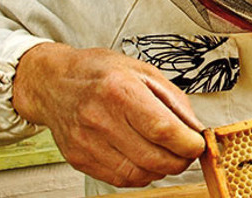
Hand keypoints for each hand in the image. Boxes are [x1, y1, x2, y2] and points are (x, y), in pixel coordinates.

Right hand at [12, 43, 205, 186]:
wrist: (54, 83)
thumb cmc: (98, 72)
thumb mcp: (143, 71)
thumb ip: (174, 100)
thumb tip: (195, 128)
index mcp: (119, 90)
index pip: (163, 129)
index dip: (188, 143)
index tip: (198, 144)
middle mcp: (100, 118)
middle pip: (153, 157)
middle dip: (180, 160)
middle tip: (187, 151)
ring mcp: (87, 142)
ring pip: (139, 174)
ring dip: (161, 169)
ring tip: (166, 154)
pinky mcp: (80, 159)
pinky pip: (120, 179)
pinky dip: (141, 174)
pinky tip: (144, 158)